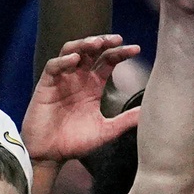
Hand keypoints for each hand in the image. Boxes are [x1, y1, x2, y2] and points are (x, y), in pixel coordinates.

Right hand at [23, 34, 142, 165]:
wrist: (50, 155)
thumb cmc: (75, 143)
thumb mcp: (105, 131)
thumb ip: (125, 120)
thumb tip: (148, 113)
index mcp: (93, 86)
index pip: (108, 61)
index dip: (121, 53)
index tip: (136, 49)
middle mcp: (78, 78)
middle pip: (92, 51)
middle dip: (104, 42)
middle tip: (117, 39)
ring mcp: (62, 79)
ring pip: (71, 51)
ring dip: (83, 45)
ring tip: (97, 43)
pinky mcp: (46, 85)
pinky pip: (53, 66)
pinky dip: (63, 61)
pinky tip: (75, 60)